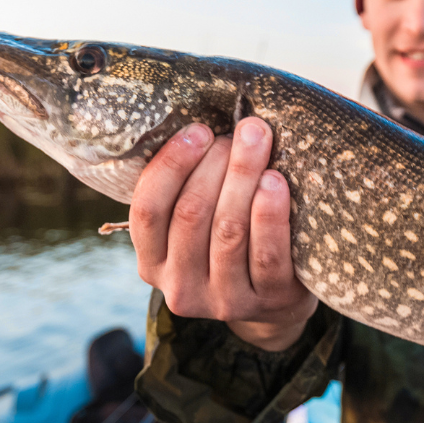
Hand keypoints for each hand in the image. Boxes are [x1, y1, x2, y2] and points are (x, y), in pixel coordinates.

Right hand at [130, 118, 317, 350]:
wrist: (275, 300)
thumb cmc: (229, 243)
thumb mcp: (195, 228)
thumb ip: (185, 190)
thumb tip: (195, 121)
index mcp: (152, 264)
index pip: (148, 210)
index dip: (172, 164)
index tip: (199, 130)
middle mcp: (180, 288)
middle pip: (191, 214)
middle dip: (216, 163)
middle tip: (243, 130)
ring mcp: (224, 300)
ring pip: (228, 230)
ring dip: (243, 177)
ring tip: (258, 141)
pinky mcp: (267, 301)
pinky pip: (267, 253)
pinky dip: (270, 213)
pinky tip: (275, 181)